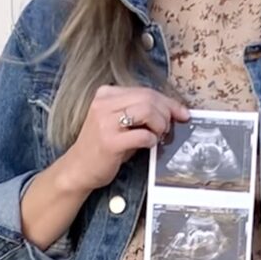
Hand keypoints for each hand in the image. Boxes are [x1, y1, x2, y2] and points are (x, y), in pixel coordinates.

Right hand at [65, 85, 190, 192]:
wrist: (79, 168)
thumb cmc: (102, 146)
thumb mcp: (118, 122)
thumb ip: (140, 113)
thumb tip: (172, 112)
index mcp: (106, 94)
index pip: (145, 91)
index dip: (168, 102)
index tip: (182, 113)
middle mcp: (104, 104)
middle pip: (148, 98)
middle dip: (166, 113)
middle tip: (168, 128)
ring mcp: (105, 122)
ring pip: (146, 110)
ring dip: (160, 124)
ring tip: (158, 135)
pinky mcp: (110, 141)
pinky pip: (142, 134)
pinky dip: (151, 139)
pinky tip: (148, 145)